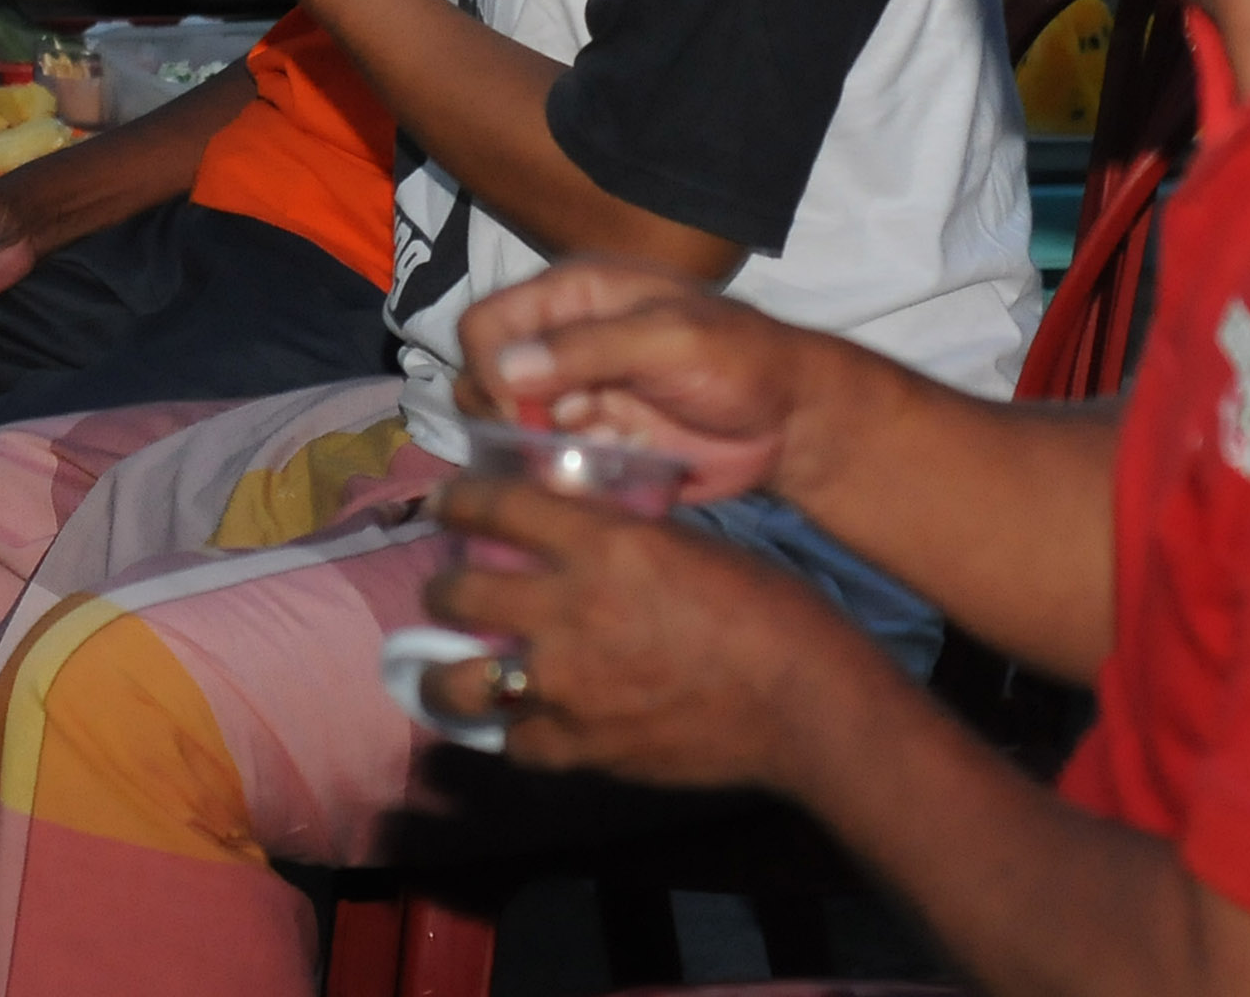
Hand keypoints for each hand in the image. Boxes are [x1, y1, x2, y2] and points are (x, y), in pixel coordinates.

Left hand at [419, 480, 884, 788]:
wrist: (807, 703)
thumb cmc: (767, 610)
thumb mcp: (685, 543)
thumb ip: (619, 536)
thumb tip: (572, 527)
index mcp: (602, 544)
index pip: (495, 507)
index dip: (459, 502)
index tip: (448, 504)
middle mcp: (568, 610)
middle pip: (457, 592)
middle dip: (442, 588)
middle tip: (449, 590)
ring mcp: (569, 686)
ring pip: (460, 681)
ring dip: (448, 672)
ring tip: (453, 670)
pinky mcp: (585, 747)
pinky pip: (517, 743)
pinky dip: (517, 732)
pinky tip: (524, 723)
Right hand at [449, 261, 812, 505]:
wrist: (793, 421)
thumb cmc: (741, 361)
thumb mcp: (671, 340)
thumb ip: (590, 348)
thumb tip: (507, 369)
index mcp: (574, 296)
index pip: (485, 324)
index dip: (491, 368)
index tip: (524, 412)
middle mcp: (563, 343)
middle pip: (484, 378)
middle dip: (508, 417)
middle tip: (557, 439)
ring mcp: (576, 395)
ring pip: (510, 429)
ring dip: (536, 452)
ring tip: (588, 457)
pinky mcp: (594, 443)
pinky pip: (548, 465)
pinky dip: (563, 477)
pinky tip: (605, 475)